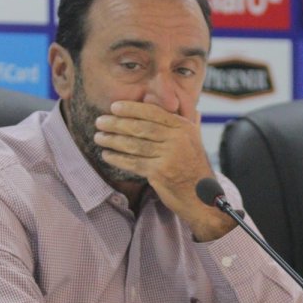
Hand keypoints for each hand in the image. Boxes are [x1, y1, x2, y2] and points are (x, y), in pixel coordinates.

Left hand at [94, 100, 233, 239]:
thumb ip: (184, 121)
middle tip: (100, 121)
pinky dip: (117, 159)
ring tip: (99, 137)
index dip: (131, 108)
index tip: (114, 107)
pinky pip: (133, 163)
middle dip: (117, 123)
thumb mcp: (195, 140)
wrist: (203, 199)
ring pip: (134, 145)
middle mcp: (177, 139)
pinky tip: (106, 155)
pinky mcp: (160, 173)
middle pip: (140, 127)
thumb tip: (172, 103)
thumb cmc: (195, 169)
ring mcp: (169, 156)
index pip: (153, 112)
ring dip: (113, 140)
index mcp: (184, 127)